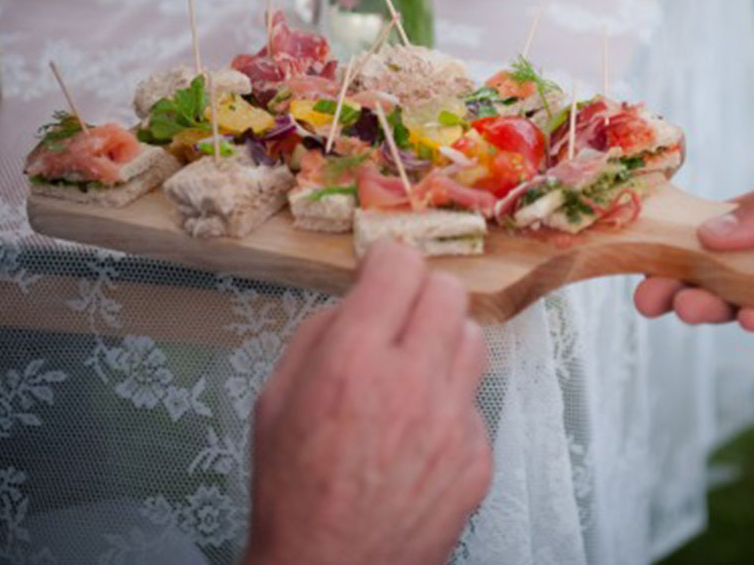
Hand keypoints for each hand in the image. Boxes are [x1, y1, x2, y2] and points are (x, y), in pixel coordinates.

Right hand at [244, 243, 491, 564]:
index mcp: (353, 363)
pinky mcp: (478, 455)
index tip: (381, 273)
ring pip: (474, 338)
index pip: (400, 266)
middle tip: (400, 319)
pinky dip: (451, 403)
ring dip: (444, 342)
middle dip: (421, 295)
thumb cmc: (293, 489)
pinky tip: (420, 430)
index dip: (387, 262)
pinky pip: (476, 399)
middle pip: (449, 291)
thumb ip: (322, 333)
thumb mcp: (276, 398)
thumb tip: (362, 296)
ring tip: (412, 373)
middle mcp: (411, 384)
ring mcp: (453, 422)